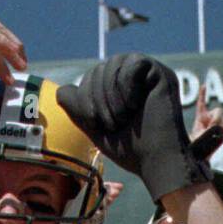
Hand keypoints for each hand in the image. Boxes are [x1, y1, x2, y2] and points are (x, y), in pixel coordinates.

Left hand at [57, 53, 212, 201]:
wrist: (155, 161)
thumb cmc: (129, 149)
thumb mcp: (96, 127)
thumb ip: (78, 109)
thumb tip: (62, 91)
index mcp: (121, 89)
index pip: (92, 77)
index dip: (86, 97)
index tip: (97, 123)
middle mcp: (136, 78)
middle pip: (101, 67)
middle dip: (97, 97)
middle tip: (111, 124)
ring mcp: (150, 74)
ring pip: (115, 62)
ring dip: (111, 94)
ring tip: (122, 117)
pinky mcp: (161, 74)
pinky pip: (134, 62)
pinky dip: (127, 85)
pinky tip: (136, 105)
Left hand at [190, 85, 222, 139]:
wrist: (200, 153)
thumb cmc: (196, 144)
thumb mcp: (200, 135)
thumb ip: (210, 129)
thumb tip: (219, 125)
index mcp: (200, 117)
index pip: (201, 104)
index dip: (202, 94)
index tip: (204, 86)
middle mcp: (209, 118)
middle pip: (219, 110)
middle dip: (218, 118)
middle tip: (212, 127)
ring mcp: (216, 124)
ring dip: (221, 126)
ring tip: (214, 135)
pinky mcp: (222, 130)